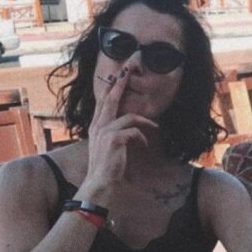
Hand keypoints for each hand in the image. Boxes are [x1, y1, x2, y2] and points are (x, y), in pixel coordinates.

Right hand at [82, 70, 158, 197]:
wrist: (100, 182)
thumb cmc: (107, 166)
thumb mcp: (108, 146)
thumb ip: (115, 134)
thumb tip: (129, 128)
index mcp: (96, 126)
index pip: (103, 102)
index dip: (110, 88)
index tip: (117, 76)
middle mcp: (97, 126)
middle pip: (110, 99)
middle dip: (120, 84)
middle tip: (128, 69)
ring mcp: (104, 132)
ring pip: (128, 116)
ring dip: (144, 120)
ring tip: (155, 126)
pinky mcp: (113, 139)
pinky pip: (134, 131)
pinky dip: (142, 137)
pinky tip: (144, 145)